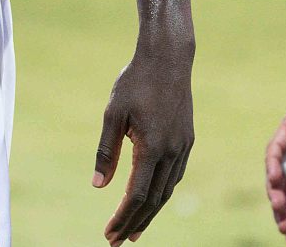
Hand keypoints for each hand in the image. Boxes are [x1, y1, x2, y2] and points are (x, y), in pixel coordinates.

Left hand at [92, 47, 193, 242]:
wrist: (168, 58)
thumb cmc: (135, 82)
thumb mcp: (113, 114)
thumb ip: (106, 152)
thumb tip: (99, 186)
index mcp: (151, 148)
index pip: (136, 195)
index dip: (122, 217)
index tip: (109, 234)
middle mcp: (171, 153)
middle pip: (153, 200)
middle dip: (135, 223)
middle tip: (118, 241)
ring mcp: (183, 147)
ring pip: (167, 191)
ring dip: (150, 212)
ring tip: (134, 229)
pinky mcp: (187, 140)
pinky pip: (174, 175)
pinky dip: (162, 192)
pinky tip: (152, 199)